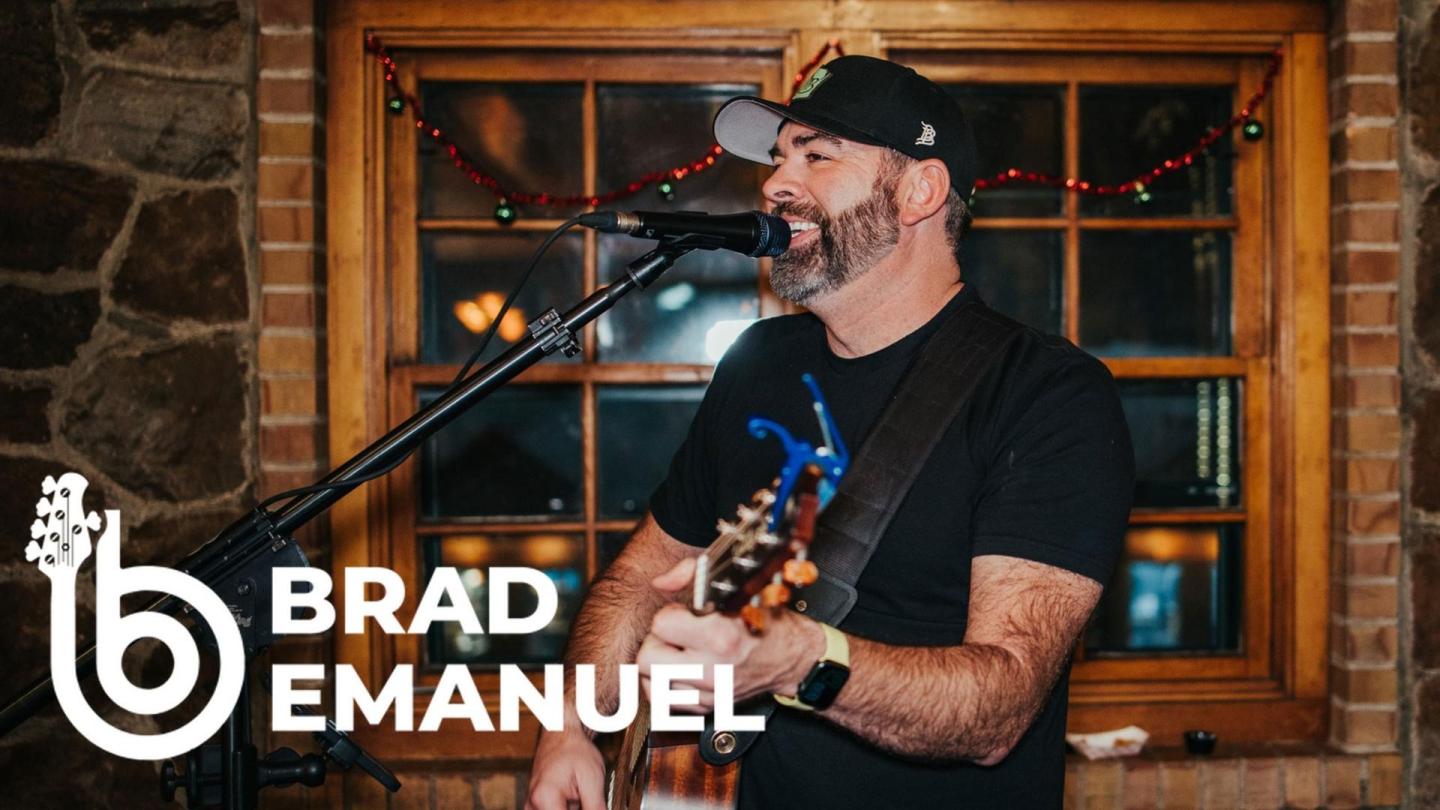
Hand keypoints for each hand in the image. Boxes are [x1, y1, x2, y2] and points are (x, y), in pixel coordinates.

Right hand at [524, 727, 605, 809]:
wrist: (561, 733)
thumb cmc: (575, 750)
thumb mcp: (592, 780)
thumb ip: (595, 809)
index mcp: (545, 798)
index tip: (591, 807)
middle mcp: (532, 805)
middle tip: (584, 799)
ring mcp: (530, 806)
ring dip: (570, 809)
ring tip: (579, 798)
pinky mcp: (533, 806)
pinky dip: (563, 809)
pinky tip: (574, 802)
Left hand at [635, 558, 823, 709]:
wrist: (792, 657)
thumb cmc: (764, 620)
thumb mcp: (733, 588)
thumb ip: (691, 574)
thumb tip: (660, 582)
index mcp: (720, 636)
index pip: (661, 625)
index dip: (669, 615)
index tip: (685, 615)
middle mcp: (713, 669)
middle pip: (647, 660)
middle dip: (656, 643)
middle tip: (674, 636)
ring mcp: (711, 693)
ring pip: (652, 684)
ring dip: (658, 666)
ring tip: (677, 653)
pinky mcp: (710, 708)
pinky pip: (667, 703)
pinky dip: (668, 687)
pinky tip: (681, 671)